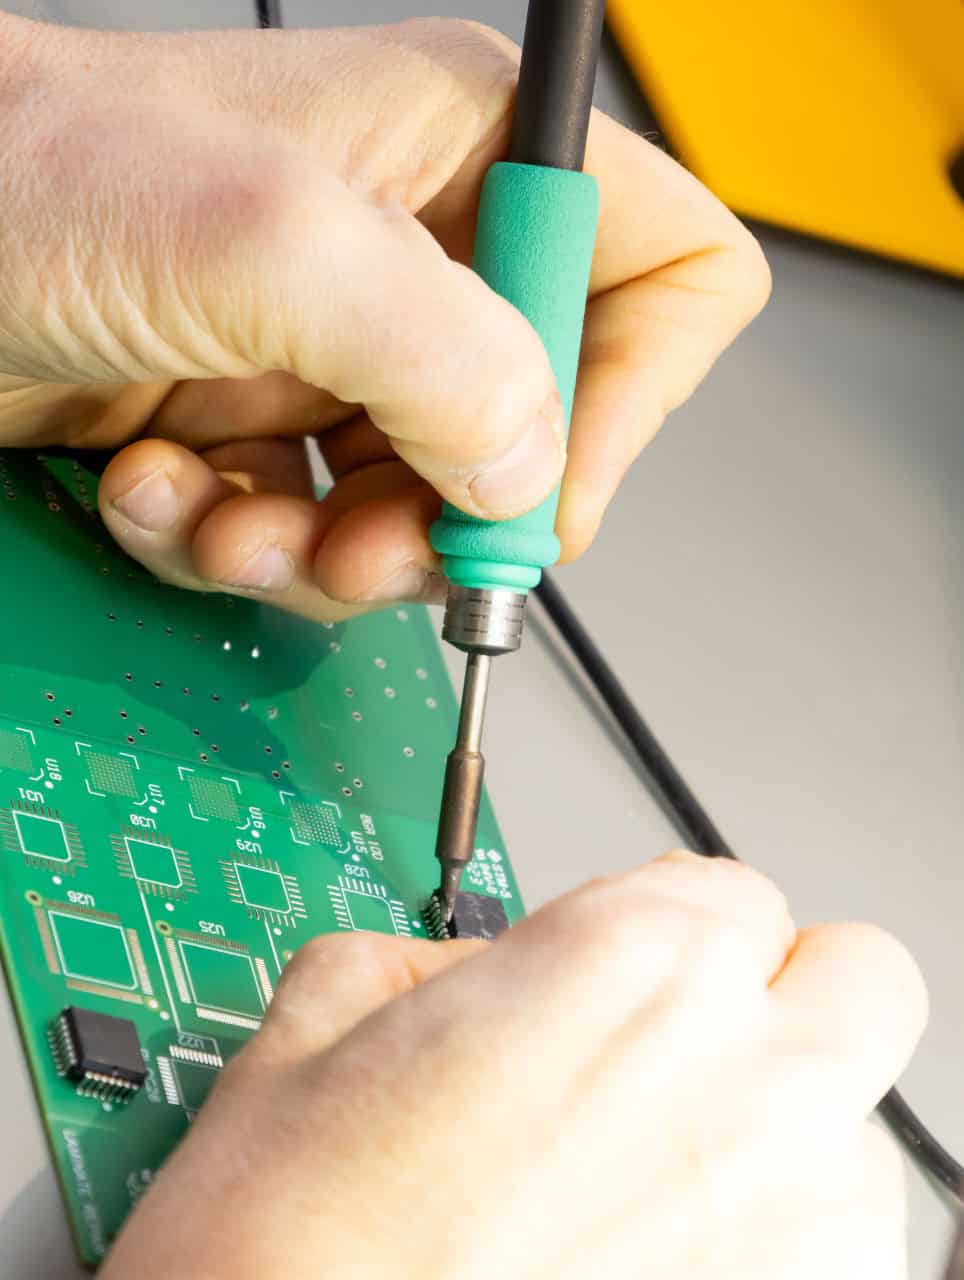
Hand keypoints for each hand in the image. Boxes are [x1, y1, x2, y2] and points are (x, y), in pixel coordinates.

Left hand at [0, 16, 768, 618]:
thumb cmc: (32, 175)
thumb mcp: (267, 244)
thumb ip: (438, 355)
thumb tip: (523, 469)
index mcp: (471, 156)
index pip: (665, 276)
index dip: (630, 395)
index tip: (539, 487)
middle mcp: (424, 256)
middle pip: (539, 432)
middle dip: (443, 519)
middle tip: (363, 545)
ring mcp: (345, 347)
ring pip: (422, 507)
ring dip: (324, 552)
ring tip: (235, 525)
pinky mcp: (270, 415)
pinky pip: (314, 525)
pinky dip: (237, 542)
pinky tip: (163, 495)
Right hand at [100, 852, 925, 1279]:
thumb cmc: (294, 1258)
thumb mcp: (317, 1029)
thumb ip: (430, 959)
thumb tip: (482, 977)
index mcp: (627, 957)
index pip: (727, 889)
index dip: (661, 932)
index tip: (618, 983)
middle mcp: (745, 1067)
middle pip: (853, 976)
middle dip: (778, 996)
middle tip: (685, 1052)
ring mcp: (806, 1212)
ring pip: (855, 1121)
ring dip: (778, 1134)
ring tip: (649, 1194)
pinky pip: (850, 1248)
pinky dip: (777, 1245)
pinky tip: (659, 1271)